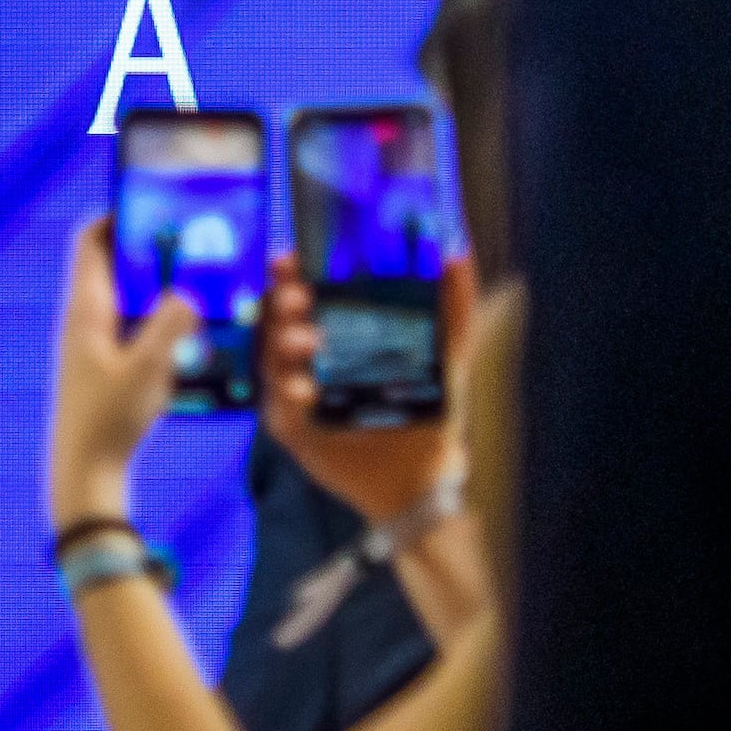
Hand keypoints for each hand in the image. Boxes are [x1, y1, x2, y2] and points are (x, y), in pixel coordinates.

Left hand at [47, 218, 191, 530]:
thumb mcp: (148, 369)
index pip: (91, 240)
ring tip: (201, 281)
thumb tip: (191, 291)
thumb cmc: (108, 420)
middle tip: (193, 242)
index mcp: (86, 308)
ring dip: (159, 285)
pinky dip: (159, 317)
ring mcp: (94, 341)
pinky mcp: (106, 363)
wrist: (85, 472)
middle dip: (152, 249)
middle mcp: (85, 318)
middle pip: (115, 263)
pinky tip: (193, 330)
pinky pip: (134, 324)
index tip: (156, 203)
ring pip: (128, 295)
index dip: (118, 214)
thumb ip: (172, 325)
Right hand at [259, 252, 476, 532]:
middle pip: (277, 323)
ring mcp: (297, 395)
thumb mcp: (448, 355)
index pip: (303, 297)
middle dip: (281, 305)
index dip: (291, 276)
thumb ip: (453, 305)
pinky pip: (279, 409)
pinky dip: (288, 395)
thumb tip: (458, 251)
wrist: (425, 478)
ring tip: (308, 340)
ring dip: (283, 346)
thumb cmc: (431, 415)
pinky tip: (304, 388)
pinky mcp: (294, 431)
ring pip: (272, 362)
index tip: (289, 257)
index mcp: (336, 336)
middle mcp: (309, 362)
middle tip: (298, 297)